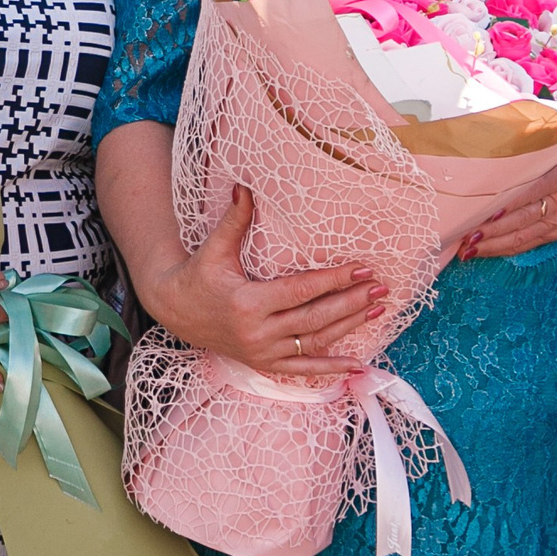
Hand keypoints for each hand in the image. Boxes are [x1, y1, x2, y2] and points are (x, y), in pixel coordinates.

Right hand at [139, 186, 383, 378]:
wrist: (176, 311)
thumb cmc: (198, 275)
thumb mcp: (214, 248)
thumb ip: (234, 220)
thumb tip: (244, 186)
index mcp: (247, 303)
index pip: (301, 291)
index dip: (334, 280)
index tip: (363, 268)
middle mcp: (257, 333)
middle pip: (314, 318)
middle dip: (351, 302)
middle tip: (381, 287)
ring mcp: (261, 353)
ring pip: (314, 342)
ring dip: (349, 327)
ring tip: (378, 309)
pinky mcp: (263, 364)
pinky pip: (302, 369)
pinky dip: (331, 368)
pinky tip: (358, 364)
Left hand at [461, 137, 556, 261]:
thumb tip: (528, 113)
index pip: (532, 189)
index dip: (509, 200)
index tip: (485, 207)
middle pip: (521, 217)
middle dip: (490, 228)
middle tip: (459, 232)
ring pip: (522, 235)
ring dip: (492, 244)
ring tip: (463, 249)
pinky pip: (529, 243)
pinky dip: (505, 249)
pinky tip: (482, 253)